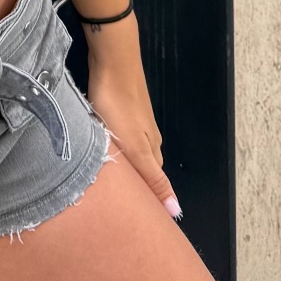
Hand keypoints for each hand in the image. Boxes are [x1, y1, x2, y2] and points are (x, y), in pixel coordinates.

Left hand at [81, 17, 181, 223]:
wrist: (112, 61)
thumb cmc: (119, 107)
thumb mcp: (135, 148)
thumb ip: (153, 178)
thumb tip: (177, 211)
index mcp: (152, 149)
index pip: (155, 183)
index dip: (150, 199)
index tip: (139, 218)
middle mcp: (147, 137)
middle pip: (145, 167)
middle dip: (136, 185)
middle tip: (119, 203)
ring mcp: (135, 120)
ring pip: (132, 150)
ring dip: (125, 165)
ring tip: (109, 181)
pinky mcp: (120, 106)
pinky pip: (120, 135)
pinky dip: (116, 146)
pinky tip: (103, 149)